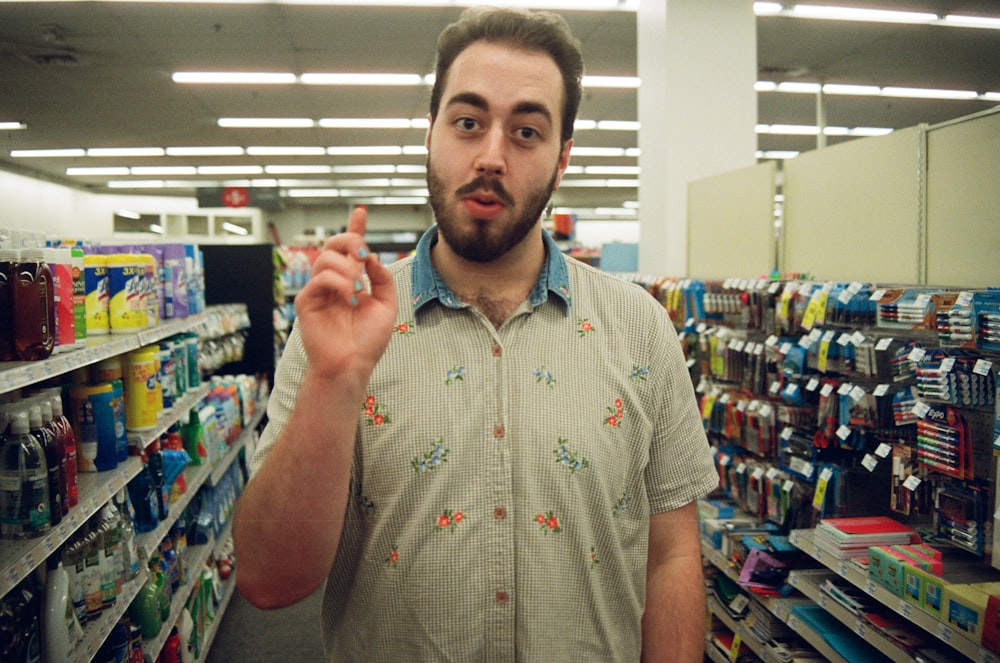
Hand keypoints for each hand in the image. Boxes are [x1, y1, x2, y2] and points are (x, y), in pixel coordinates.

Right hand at [294, 206, 396, 379]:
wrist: (353, 364)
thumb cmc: (368, 341)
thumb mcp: (386, 305)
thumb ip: (382, 279)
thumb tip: (371, 257)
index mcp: (352, 281)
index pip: (351, 250)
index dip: (355, 228)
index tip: (361, 211)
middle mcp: (334, 282)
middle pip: (334, 245)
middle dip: (350, 241)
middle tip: (363, 253)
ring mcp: (319, 291)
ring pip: (326, 259)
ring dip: (346, 268)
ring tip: (358, 288)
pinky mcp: (307, 302)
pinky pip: (319, 279)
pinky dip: (337, 282)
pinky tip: (349, 297)